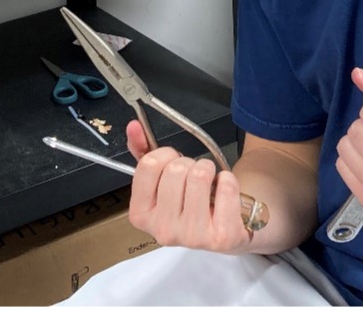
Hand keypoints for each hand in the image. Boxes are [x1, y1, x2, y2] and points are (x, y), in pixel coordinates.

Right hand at [125, 119, 253, 252]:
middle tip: (193, 178)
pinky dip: (228, 180)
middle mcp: (162, 231)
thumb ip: (143, 151)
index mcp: (141, 215)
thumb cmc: (190, 201)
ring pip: (200, 175)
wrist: (224, 228)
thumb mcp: (162, 179)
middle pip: (175, 169)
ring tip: (209, 184)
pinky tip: (223, 194)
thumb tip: (134, 126)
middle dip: (188, 163)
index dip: (165, 154)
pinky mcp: (222, 236)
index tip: (172, 162)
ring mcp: (192, 237)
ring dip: (209, 169)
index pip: (149, 165)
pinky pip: (226, 186)